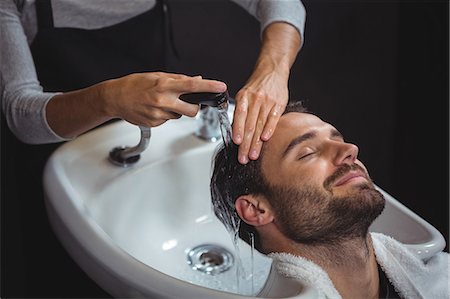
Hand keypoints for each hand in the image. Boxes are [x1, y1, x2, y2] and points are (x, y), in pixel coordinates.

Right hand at [102, 72, 226, 126]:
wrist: (115, 98)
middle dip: (194, 107)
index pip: (193, 85)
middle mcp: (163, 100)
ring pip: (179, 115)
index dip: (209, 87)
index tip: (221, 87)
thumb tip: (197, 80)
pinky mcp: (155, 123)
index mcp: (165, 85)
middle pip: (192, 110)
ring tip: (161, 102)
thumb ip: (179, 79)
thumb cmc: (134, 84)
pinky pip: (168, 120)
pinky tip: (154, 108)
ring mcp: (158, 114)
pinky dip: (165, 115)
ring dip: (176, 110)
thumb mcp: (157, 76)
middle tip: (187, 101)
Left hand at [232, 22, 300, 163]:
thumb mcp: (244, 95)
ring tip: (253, 155)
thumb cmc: (257, 86)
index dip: (237, 130)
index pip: (239, 116)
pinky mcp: (279, 104)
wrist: (272, 71)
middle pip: (249, 125)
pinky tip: (266, 139)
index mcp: (243, 97)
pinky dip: (269, 129)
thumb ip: (241, 112)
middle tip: (243, 157)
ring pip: (260, 125)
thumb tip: (235, 131)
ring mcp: (267, 101)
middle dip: (245, 144)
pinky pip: (273, 118)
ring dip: (256, 142)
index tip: (236, 143)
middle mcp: (255, 99)